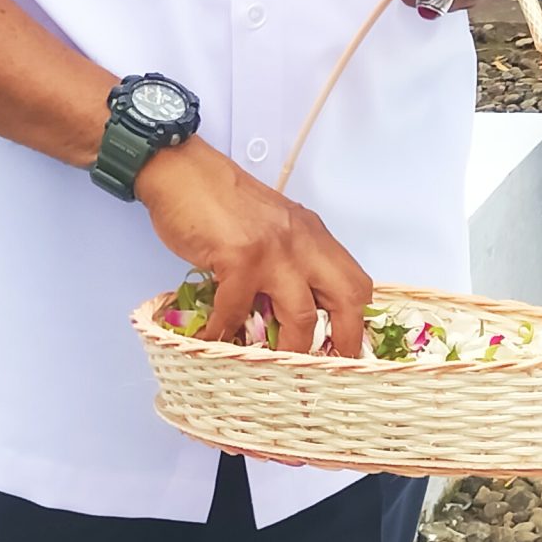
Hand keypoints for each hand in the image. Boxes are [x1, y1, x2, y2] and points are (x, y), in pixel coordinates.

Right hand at [136, 137, 371, 353]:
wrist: (183, 172)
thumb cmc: (220, 201)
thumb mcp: (271, 227)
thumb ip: (287, 260)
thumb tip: (288, 310)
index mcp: (313, 235)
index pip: (355, 281)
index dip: (358, 319)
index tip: (349, 349)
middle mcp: (303, 242)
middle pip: (347, 298)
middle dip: (344, 340)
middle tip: (328, 369)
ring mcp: (275, 251)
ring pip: (301, 316)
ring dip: (288, 349)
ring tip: (274, 366)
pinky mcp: (240, 259)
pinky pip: (238, 312)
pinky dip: (225, 332)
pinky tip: (214, 340)